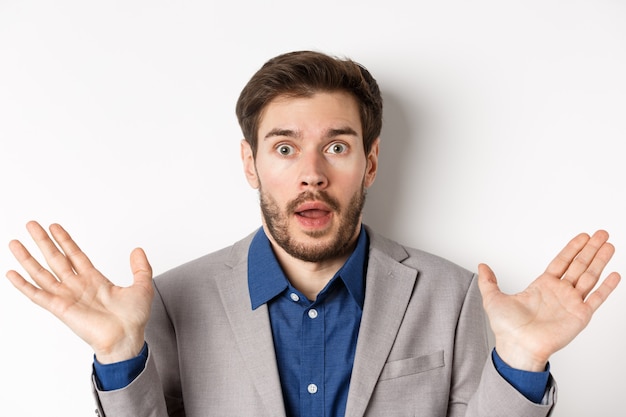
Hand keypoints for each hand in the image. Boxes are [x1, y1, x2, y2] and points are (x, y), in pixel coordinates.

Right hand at [6, 221, 153, 363]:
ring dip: (28, 258)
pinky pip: (37, 295)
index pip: (75, 255)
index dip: (65, 240)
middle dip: (43, 242)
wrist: (127, 338)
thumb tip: (137, 250)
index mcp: (95, 280)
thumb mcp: (143, 287)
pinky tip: (11, 273)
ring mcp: (67, 297)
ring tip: (15, 242)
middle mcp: (78, 286)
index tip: (54, 227)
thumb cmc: (134, 319)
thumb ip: (141, 268)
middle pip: (56, 258)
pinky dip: (23, 285)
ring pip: (42, 273)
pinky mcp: (60, 309)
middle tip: (31, 225)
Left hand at [478, 230, 620, 371]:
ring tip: (610, 245)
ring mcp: (571, 303)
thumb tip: (481, 266)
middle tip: (602, 234)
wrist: (517, 346)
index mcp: (542, 286)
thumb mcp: (493, 298)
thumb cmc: (506, 328)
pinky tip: (614, 274)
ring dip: (600, 261)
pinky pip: (597, 299)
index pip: (562, 262)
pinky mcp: (580, 316)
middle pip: (579, 265)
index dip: (573, 248)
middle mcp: (559, 292)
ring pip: (590, 277)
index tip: (583, 237)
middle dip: (591, 249)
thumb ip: (488, 281)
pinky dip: (607, 287)